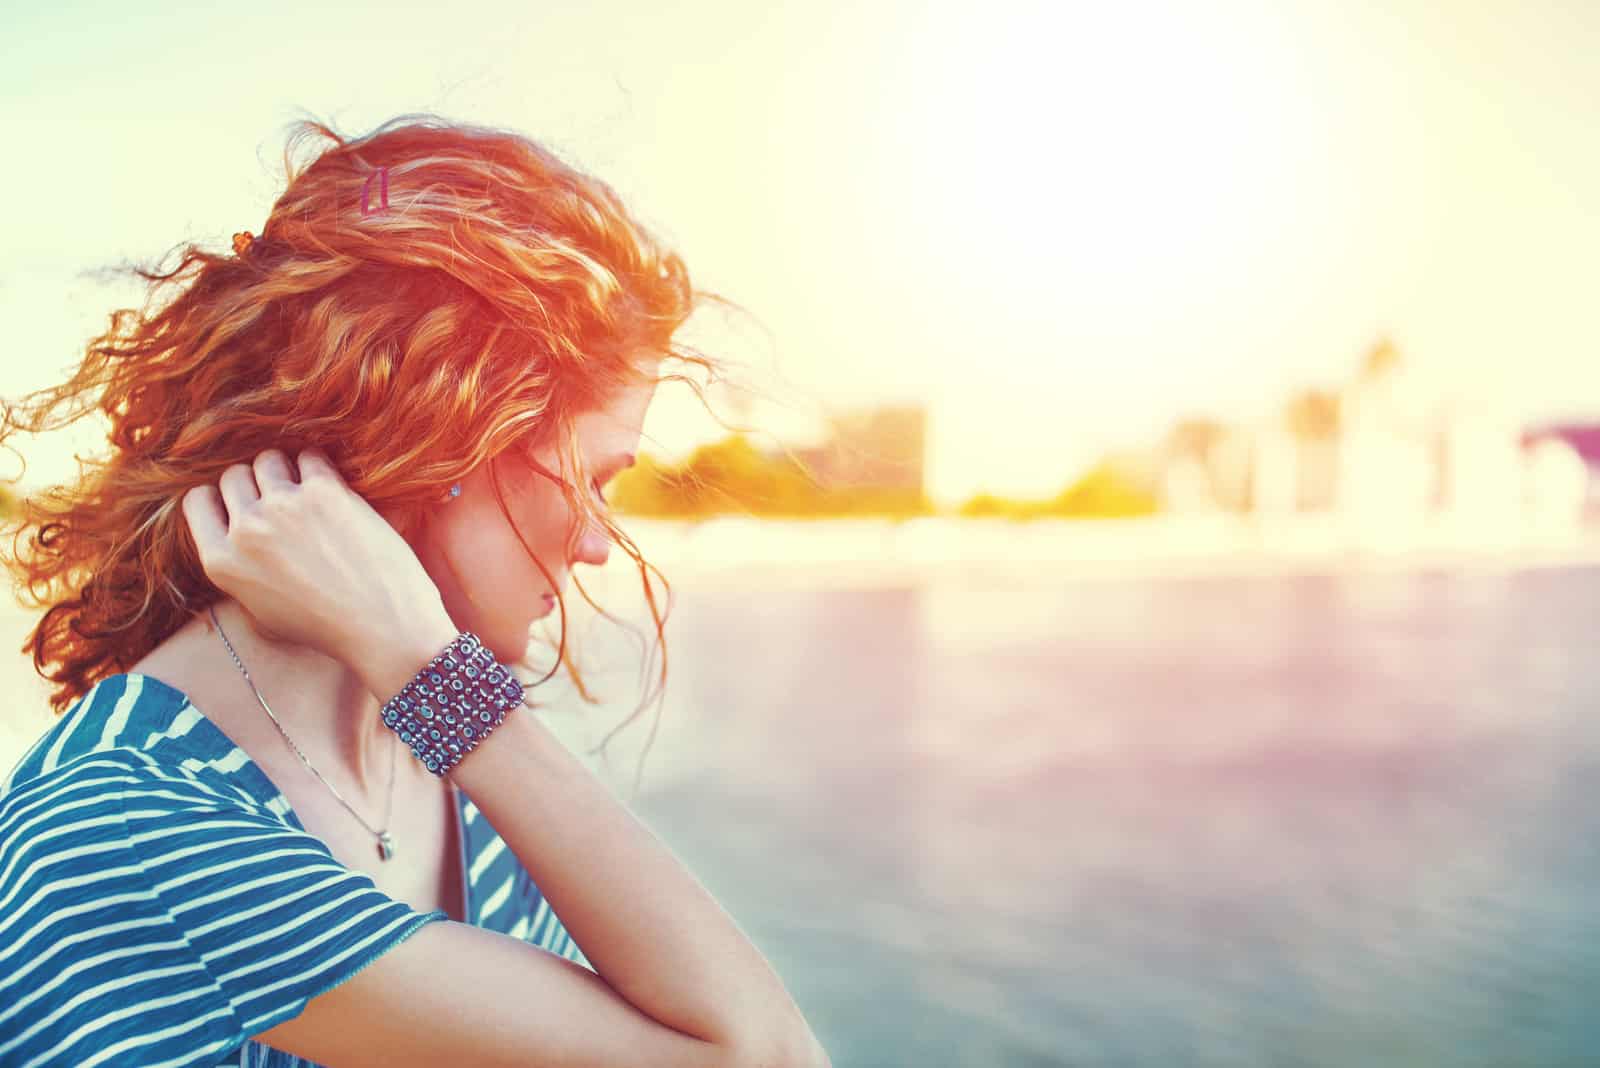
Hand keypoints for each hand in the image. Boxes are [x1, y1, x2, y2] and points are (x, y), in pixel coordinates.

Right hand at [181, 447, 458, 696]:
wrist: (383, 627)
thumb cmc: (327, 627)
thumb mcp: (260, 613)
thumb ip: (238, 572)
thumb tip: (231, 536)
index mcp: (221, 562)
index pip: (197, 501)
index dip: (221, 499)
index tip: (243, 504)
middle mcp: (245, 531)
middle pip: (233, 476)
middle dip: (256, 483)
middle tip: (283, 501)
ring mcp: (282, 507)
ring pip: (268, 460)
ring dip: (286, 470)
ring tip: (308, 492)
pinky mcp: (324, 492)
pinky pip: (309, 456)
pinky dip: (318, 466)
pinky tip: (331, 488)